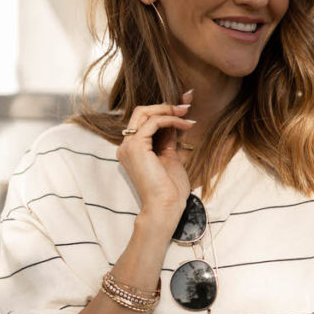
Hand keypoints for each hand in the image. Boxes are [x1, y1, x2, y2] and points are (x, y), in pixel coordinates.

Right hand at [117, 90, 195, 232]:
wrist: (165, 207)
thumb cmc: (169, 190)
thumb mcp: (171, 157)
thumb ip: (169, 139)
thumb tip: (176, 121)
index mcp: (133, 150)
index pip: (145, 121)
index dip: (165, 111)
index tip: (185, 109)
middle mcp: (126, 146)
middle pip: (141, 113)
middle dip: (165, 106)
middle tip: (186, 107)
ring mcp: (128, 145)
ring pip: (145, 113)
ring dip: (168, 110)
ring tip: (187, 114)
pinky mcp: (136, 146)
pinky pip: (153, 122)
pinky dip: (170, 120)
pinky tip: (184, 125)